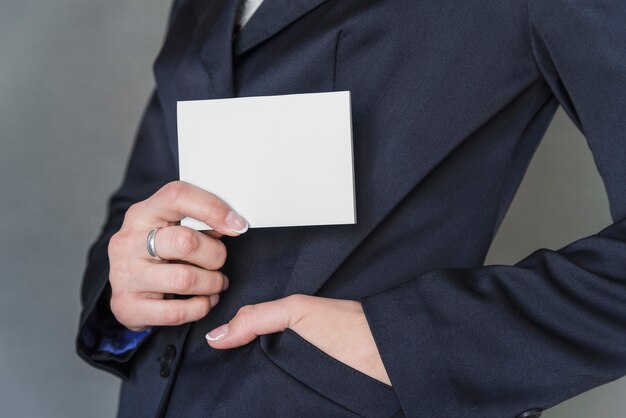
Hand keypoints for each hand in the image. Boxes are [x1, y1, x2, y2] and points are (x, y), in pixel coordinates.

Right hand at [108, 181, 248, 330]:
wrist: (124, 291)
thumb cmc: (158, 254)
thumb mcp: (171, 229)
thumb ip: (198, 223)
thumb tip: (233, 223)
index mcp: (142, 214)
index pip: (177, 196)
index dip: (213, 208)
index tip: (237, 225)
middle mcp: (128, 242)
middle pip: (185, 241)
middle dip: (215, 255)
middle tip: (219, 262)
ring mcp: (125, 275)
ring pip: (184, 279)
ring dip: (212, 283)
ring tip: (217, 283)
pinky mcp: (128, 306)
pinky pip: (177, 312)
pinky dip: (200, 307)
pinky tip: (204, 301)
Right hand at [205, 294, 391, 385]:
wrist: (390, 357)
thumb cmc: (350, 327)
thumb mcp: (297, 312)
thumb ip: (257, 318)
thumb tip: (216, 335)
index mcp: (287, 325)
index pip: (247, 335)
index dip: (228, 342)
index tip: (206, 353)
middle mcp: (293, 349)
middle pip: (255, 363)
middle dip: (238, 368)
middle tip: (215, 380)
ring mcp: (302, 374)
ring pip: (268, 383)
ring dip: (256, 387)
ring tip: (233, 395)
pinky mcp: (312, 396)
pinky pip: (285, 400)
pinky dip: (272, 401)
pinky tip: (260, 402)